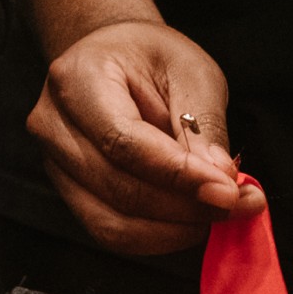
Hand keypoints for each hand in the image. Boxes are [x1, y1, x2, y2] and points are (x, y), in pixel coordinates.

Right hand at [27, 18, 266, 256]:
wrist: (115, 58)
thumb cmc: (151, 57)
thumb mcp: (190, 70)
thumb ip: (202, 124)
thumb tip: (220, 179)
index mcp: (76, 79)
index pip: (123, 141)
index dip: (178, 174)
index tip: (228, 189)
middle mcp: (53, 125)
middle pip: (119, 188)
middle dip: (187, 206)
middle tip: (240, 204)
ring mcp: (54, 164)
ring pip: (113, 222)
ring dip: (175, 229)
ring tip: (221, 214)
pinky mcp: (69, 193)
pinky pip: (112, 231)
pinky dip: (159, 236)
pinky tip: (192, 221)